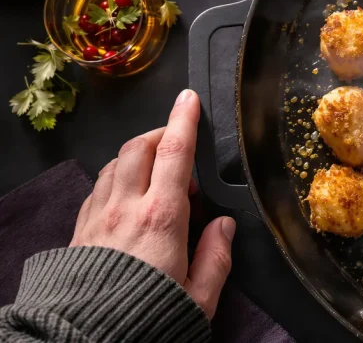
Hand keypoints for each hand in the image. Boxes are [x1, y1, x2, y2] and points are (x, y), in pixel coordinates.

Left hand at [70, 89, 234, 318]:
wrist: (86, 339)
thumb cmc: (149, 318)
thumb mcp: (199, 298)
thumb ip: (217, 257)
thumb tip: (224, 226)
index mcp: (163, 218)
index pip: (174, 153)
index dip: (183, 121)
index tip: (188, 99)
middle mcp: (127, 208)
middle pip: (137, 148)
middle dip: (159, 134)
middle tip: (178, 143)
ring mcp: (98, 216)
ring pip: (114, 164)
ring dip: (136, 155)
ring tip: (156, 172)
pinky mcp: (81, 230)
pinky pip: (97, 187)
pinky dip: (116, 177)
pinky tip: (127, 195)